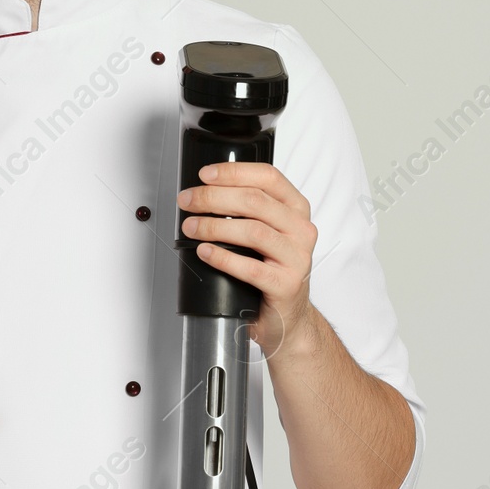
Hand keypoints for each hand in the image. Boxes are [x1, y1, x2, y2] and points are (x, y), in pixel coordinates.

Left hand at [176, 162, 319, 357]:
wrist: (288, 316)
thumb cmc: (271, 269)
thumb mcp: (267, 231)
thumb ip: (248, 209)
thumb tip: (204, 192)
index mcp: (296, 209)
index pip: (268, 177)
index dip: (234, 172)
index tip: (205, 175)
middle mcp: (301, 230)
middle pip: (255, 201)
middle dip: (214, 198)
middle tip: (187, 201)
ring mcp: (297, 258)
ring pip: (253, 231)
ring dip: (214, 226)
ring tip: (191, 227)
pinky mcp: (286, 285)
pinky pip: (251, 268)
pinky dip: (223, 258)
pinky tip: (205, 252)